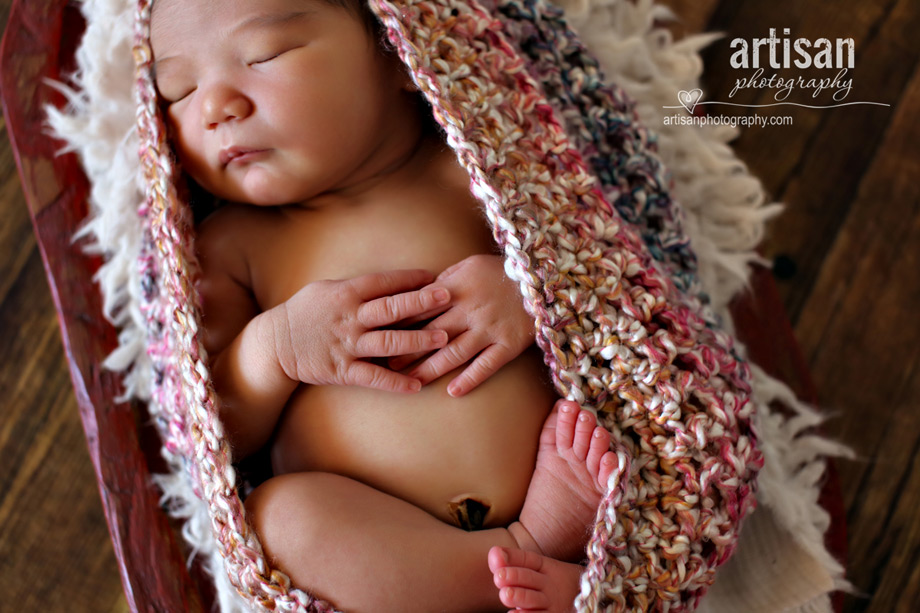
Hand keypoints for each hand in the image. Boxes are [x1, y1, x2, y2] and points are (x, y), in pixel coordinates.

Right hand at [271, 269, 450, 392]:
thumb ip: (358, 287)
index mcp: (346, 293)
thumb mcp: (327, 289)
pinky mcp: (342, 370)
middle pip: (390, 308)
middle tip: (448, 297)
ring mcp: (347, 345)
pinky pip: (373, 377)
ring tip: (444, 339)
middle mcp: (349, 318)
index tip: (435, 276)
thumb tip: (392, 281)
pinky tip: (417, 385)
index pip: (384, 282)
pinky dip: (396, 382)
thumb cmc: (306, 312)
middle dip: (421, 302)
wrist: (276, 343)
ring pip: (388, 342)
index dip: (410, 279)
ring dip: (418, 340)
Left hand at [388, 255, 535, 395]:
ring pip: (455, 353)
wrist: (543, 279)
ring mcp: (490, 328)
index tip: (382, 335)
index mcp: (458, 288)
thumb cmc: (502, 271)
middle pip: (432, 334)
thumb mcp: (469, 265)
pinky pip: (487, 365)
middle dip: (408, 350)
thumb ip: (444, 281)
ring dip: (432, 369)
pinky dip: (470, 379)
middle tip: (387, 365)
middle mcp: (471, 309)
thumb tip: (418, 295)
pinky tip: (454, 391)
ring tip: (413, 382)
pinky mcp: (509, 344)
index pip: (422, 308)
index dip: (401, 324)